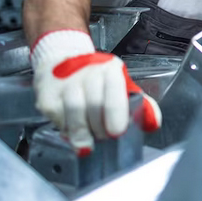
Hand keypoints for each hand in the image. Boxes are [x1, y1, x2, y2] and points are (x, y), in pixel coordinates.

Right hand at [31, 30, 161, 155]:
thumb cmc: (97, 78)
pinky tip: (72, 128)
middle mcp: (87, 73)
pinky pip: (58, 119)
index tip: (117, 132)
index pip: (114, 92)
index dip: (115, 115)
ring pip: (74, 113)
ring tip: (88, 141)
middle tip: (104, 137)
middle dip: (100, 128)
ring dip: (82, 133)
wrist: (63, 59)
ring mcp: (65, 83)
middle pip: (93, 105)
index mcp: (110, 70)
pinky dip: (66, 130)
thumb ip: (141, 105)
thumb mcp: (122, 86)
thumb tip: (153, 123)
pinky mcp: (47, 95)